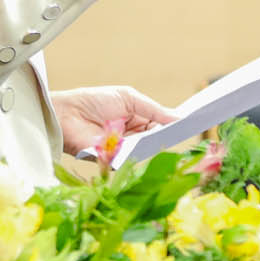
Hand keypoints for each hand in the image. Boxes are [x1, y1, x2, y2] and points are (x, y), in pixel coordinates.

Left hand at [53, 85, 176, 158]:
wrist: (66, 113)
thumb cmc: (94, 101)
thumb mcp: (129, 99)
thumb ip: (154, 109)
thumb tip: (179, 117)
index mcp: (137, 119)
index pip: (161, 124)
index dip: (174, 123)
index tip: (193, 121)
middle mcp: (133, 136)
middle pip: (157, 138)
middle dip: (170, 134)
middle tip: (187, 130)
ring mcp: (124, 150)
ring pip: (148, 149)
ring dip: (157, 143)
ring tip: (171, 136)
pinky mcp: (114, 161)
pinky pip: (133, 159)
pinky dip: (141, 153)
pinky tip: (150, 146)